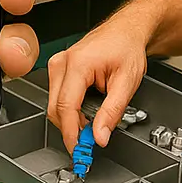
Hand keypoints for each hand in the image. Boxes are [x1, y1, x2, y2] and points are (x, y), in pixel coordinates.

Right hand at [46, 16, 147, 152]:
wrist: (125, 31)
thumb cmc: (126, 48)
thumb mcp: (127, 83)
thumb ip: (112, 112)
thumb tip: (99, 137)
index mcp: (78, 64)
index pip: (66, 107)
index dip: (71, 133)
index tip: (79, 151)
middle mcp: (62, 63)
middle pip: (56, 108)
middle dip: (72, 129)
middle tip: (91, 143)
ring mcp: (57, 64)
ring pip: (54, 104)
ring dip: (72, 120)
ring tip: (95, 121)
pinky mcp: (58, 68)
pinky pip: (58, 97)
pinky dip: (71, 110)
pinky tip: (87, 110)